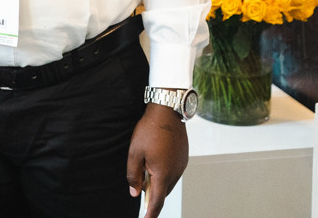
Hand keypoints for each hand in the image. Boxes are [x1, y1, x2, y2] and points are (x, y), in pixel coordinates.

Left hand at [126, 102, 188, 217]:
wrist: (167, 111)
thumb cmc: (150, 130)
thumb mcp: (134, 153)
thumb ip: (133, 175)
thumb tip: (135, 192)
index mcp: (163, 173)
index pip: (157, 201)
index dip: (151, 213)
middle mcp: (175, 172)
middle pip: (163, 192)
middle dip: (152, 196)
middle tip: (140, 191)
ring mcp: (181, 165)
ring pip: (169, 182)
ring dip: (159, 183)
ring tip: (147, 173)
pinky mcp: (184, 157)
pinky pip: (174, 172)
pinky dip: (165, 174)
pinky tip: (156, 163)